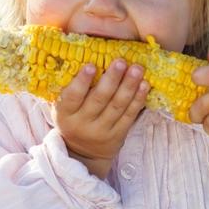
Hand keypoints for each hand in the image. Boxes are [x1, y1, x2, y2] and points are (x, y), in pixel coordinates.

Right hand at [52, 59, 148, 177]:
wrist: (83, 154)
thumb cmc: (73, 120)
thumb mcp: (63, 108)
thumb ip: (70, 89)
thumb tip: (82, 55)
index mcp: (65, 114)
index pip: (73, 97)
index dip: (82, 81)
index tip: (92, 65)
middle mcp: (83, 123)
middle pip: (99, 100)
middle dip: (111, 79)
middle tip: (121, 61)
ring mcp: (102, 131)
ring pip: (117, 106)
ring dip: (129, 86)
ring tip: (137, 68)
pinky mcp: (118, 135)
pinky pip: (129, 116)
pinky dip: (138, 100)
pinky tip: (144, 85)